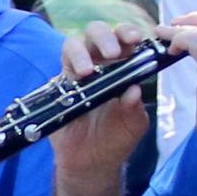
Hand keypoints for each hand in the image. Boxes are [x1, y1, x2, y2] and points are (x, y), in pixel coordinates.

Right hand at [49, 19, 156, 192]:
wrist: (91, 163)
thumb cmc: (116, 139)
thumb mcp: (133, 125)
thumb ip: (135, 108)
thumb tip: (135, 89)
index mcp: (122, 67)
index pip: (125, 40)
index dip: (128, 33)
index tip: (136, 38)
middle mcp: (99, 64)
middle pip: (97, 33)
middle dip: (105, 36)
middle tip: (112, 53)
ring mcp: (77, 73)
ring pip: (74, 44)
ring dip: (81, 52)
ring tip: (88, 71)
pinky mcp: (60, 86)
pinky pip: (60, 67)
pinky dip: (69, 67)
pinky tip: (77, 80)